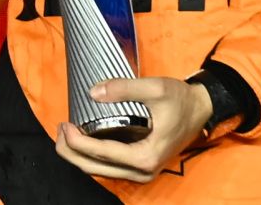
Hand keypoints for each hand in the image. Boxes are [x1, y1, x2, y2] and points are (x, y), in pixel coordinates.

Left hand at [53, 75, 212, 183]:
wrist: (201, 109)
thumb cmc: (181, 100)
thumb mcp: (155, 88)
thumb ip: (124, 88)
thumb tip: (94, 92)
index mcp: (145, 156)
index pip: (101, 154)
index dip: (77, 142)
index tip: (64, 125)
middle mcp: (142, 171)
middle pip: (95, 169)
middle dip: (71, 153)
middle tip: (58, 130)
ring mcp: (142, 172)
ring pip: (100, 171)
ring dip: (79, 156)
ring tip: (65, 135)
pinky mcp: (140, 166)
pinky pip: (109, 167)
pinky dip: (92, 157)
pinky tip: (82, 141)